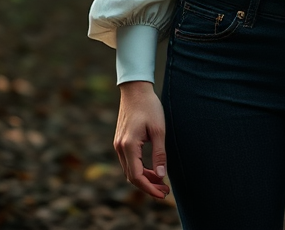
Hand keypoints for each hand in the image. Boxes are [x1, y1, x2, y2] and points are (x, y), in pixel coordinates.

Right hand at [114, 81, 169, 199]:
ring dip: (144, 179)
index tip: (162, 194)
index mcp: (128, 146)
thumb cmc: (149, 107)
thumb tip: (161, 175)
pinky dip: (140, 170)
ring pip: (130, 170)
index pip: (137, 176)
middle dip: (148, 186)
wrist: (135, 90)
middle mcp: (120, 148)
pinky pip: (129, 162)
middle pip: (132, 177)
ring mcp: (118, 145)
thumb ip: (159, 154)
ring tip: (162, 183)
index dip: (149, 188)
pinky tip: (153, 171)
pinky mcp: (121, 142)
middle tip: (165, 191)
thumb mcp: (159, 130)